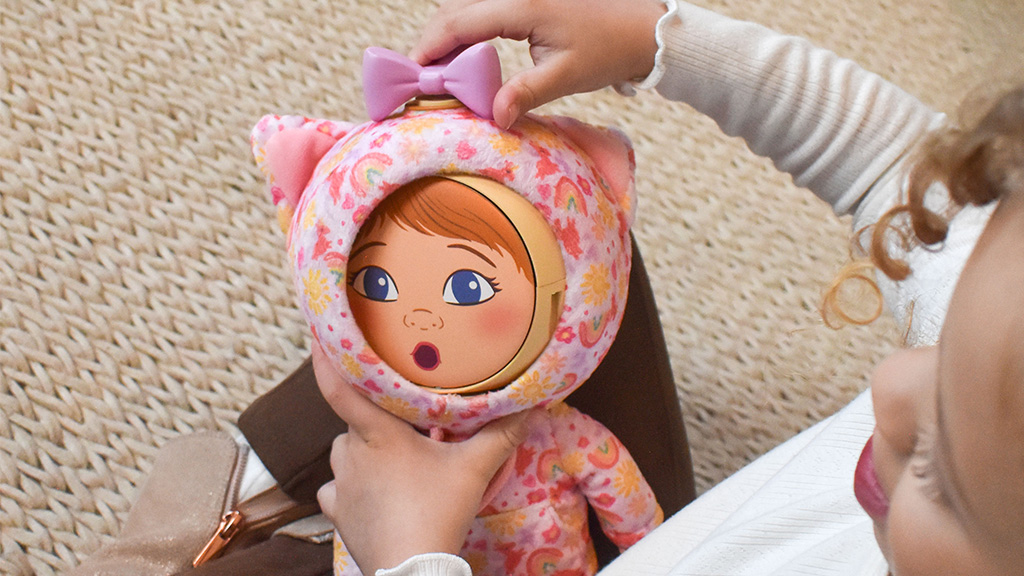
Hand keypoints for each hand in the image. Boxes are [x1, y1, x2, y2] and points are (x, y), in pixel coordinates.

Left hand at [312, 344, 530, 573]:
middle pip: (354, 422)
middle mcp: (351, 453)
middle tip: (403, 426)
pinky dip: (349, 487)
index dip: (328, 361)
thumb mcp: (474, 470)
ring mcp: (340, 484)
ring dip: (363, 452)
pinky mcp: (336, 511)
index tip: (319, 336)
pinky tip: (369, 493)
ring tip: (393, 461)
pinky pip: (335, 488)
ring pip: (344, 453)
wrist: (412, 569)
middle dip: (375, 421)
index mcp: (378, 434)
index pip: (341, 390)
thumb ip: (501, 435)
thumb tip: (531, 406)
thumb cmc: (438, 512)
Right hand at [411, 0, 666, 128]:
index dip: (430, 48)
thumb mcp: (566, 76)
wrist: (641, 29)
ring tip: (439, 72)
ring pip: (464, 4)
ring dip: (447, 33)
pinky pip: (481, 7)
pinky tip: (464, 55)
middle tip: (421, 80)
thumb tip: (493, 117)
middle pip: (454, 8)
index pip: (460, 22)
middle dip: (432, 42)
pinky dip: (465, 27)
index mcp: (523, 5)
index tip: (413, 76)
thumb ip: (525, 94)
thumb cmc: (608, 50)